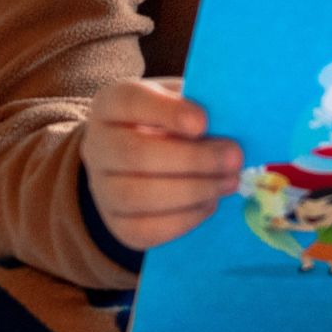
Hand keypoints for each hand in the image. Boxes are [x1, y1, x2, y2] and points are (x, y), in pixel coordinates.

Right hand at [81, 77, 244, 251]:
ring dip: (192, 191)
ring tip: (229, 182)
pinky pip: (145, 229)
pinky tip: (210, 203)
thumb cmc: (169, 123)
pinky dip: (184, 219)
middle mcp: (97, 146)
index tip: (203, 122)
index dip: (166, 112)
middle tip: (234, 158)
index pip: (128, 102)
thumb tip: (231, 121)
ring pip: (137, 196)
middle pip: (133, 154)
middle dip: (190, 159)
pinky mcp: (116, 224)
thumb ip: (199, 105)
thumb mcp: (180, 102)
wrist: (142, 160)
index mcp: (110, 105)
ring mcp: (102, 188)